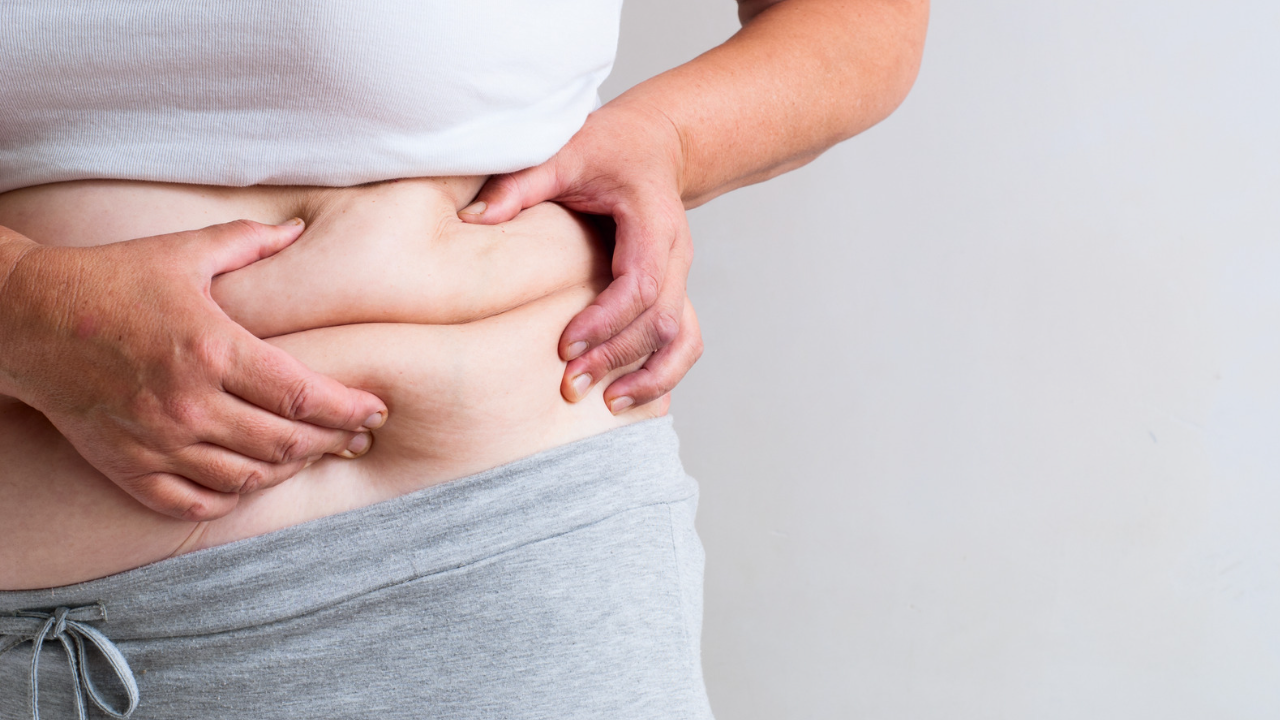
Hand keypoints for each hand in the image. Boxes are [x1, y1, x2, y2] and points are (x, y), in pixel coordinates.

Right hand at [0, 220, 387, 520]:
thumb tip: (297, 229)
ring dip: (289, 470)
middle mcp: (188, 403)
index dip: (348, 408)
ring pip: (247, 478)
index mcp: (212, 349)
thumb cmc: (111, 280)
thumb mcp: (183, 252)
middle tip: (356, 436)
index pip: (302, 396)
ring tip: (311, 454)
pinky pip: (194, 503)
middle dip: (332, 443)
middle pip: (284, 443)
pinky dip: (232, 498)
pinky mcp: (128, 466)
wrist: (26, 318)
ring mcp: (157, 441)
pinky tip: (251, 480)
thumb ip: (247, 243)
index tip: (374, 410)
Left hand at [459, 97, 702, 412]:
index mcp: (653, 222)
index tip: (565, 345)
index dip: (605, 320)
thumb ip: (521, 183)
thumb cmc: (609, 146)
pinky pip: (684, 340)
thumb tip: (473, 219)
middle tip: (569, 385)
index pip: (639, 284)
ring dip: (650, 376)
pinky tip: (628, 397)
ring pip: (682, 337)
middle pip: (660, 319)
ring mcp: (679, 275)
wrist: (653, 143)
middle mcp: (675, 253)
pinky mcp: (672, 290)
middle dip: (617, 357)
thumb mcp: (564, 151)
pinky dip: (663, 373)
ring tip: (607, 404)